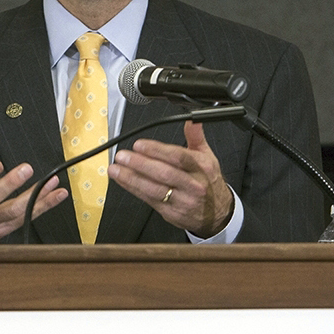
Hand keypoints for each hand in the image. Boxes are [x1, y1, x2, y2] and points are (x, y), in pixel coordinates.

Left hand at [108, 120, 233, 237]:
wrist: (217, 213)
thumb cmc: (208, 182)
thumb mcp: (208, 157)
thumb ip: (196, 137)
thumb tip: (191, 120)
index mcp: (202, 168)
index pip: (178, 157)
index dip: (157, 151)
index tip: (140, 145)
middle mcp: (193, 185)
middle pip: (164, 174)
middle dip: (140, 164)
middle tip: (123, 156)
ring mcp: (181, 201)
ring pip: (154, 189)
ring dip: (132, 179)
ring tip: (116, 169)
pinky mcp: (171, 213)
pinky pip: (149, 199)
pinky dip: (133, 189)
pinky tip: (123, 181)